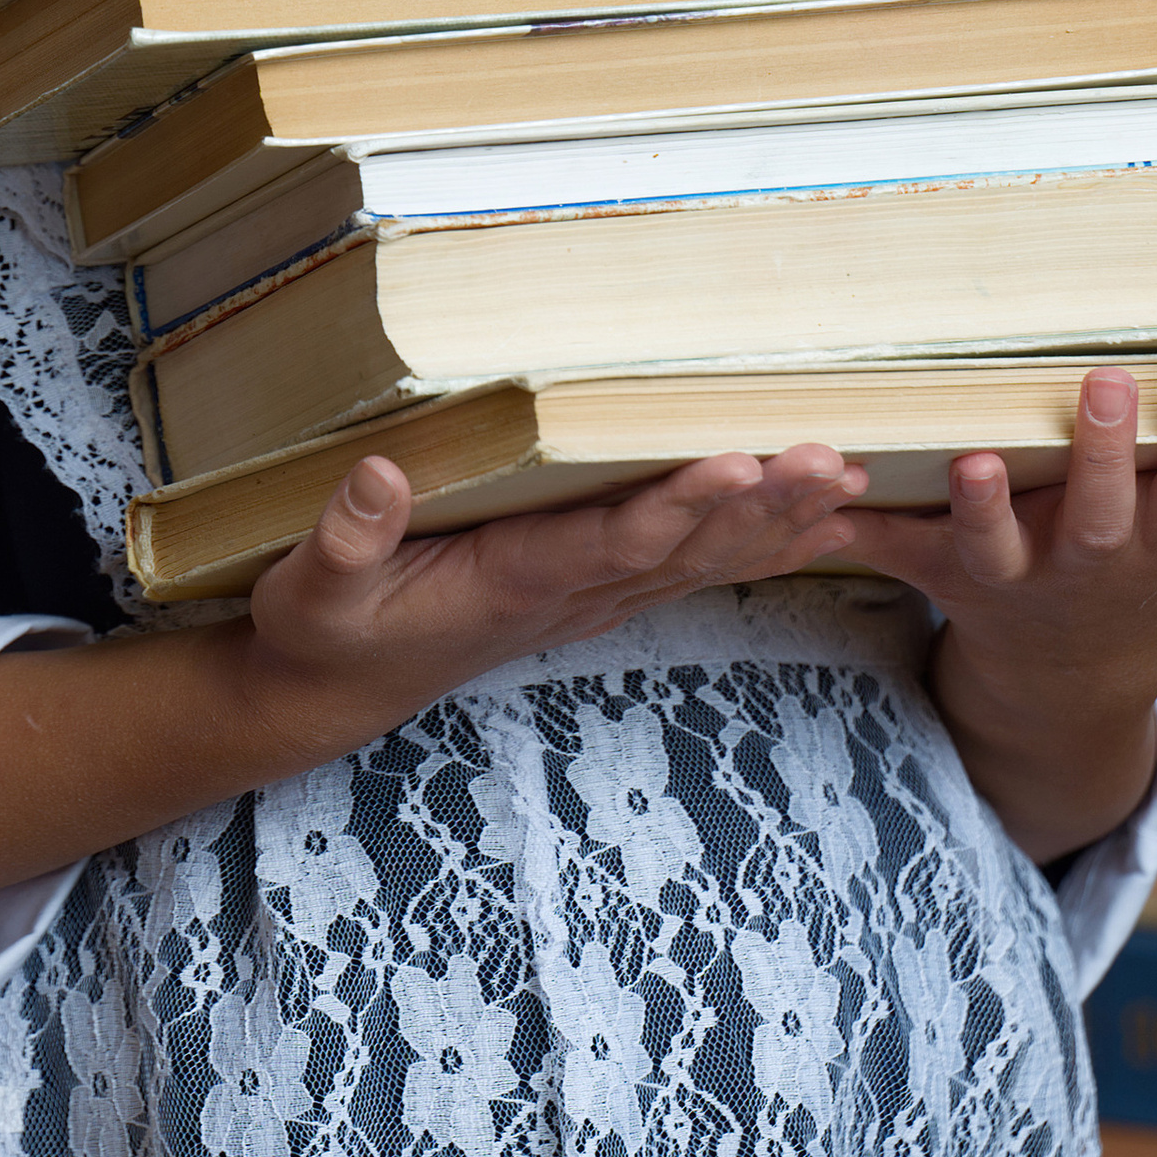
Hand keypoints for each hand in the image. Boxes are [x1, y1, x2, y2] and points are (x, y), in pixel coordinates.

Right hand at [238, 443, 873, 770]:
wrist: (329, 697)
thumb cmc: (320, 635)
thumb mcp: (309, 593)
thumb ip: (345, 539)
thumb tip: (380, 473)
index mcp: (509, 584)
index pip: (608, 543)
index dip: (675, 507)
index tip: (735, 464)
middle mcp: (565, 595)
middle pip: (680, 551)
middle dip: (759, 506)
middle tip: (829, 460)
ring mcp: (584, 600)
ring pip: (698, 562)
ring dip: (774, 523)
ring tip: (846, 478)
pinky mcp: (588, 595)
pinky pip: (687, 569)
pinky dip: (754, 544)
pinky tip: (810, 521)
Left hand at [837, 351, 1156, 861]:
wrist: (1064, 679)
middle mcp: (1089, 564)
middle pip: (1099, 515)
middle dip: (1103, 453)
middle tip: (1098, 377)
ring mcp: (1012, 572)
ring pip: (992, 545)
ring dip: (982, 505)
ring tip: (974, 453)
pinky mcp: (938, 571)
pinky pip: (887, 549)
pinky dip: (846, 522)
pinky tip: (815, 478)